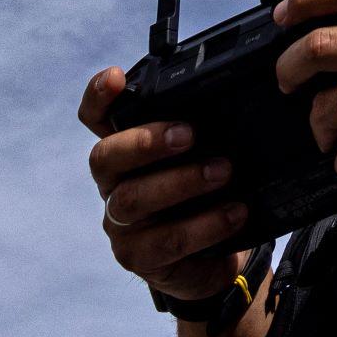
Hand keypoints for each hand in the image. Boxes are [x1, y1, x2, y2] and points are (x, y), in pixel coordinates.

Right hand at [80, 66, 249, 304]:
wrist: (216, 257)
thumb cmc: (208, 193)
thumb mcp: (209, 155)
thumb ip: (207, 127)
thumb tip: (240, 91)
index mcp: (127, 152)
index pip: (97, 120)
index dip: (98, 98)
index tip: (115, 77)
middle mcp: (115, 185)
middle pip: (106, 158)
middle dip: (146, 142)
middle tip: (190, 134)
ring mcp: (123, 225)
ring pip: (132, 200)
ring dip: (182, 182)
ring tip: (225, 172)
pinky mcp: (141, 259)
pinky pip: (165, 242)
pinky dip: (205, 226)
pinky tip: (235, 213)